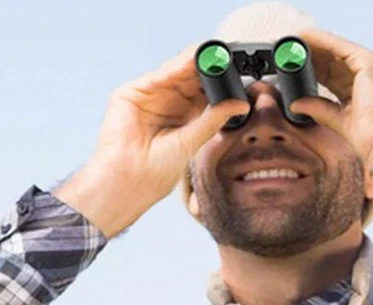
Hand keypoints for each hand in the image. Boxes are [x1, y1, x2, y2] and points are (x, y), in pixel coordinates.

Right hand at [55, 46, 248, 236]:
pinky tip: (187, 62)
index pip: (202, 91)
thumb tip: (242, 105)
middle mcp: (167, 105)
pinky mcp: (132, 94)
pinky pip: (156, 76)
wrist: (130, 179)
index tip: (233, 70)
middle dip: (205, 67)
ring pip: (173, 72)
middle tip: (222, 58)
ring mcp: (149, 98)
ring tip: (209, 56)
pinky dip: (172, 68)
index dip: (216, 80)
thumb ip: (215, 118)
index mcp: (184, 118)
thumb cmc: (157, 171)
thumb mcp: (193, 140)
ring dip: (191, 62)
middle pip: (189, 77)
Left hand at [289, 29, 372, 178]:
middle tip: (290, 49)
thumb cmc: (366, 138)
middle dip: (313, 52)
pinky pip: (340, 47)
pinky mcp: (369, 63)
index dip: (315, 65)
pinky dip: (322, 41)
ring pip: (336, 49)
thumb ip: (317, 108)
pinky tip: (306, 37)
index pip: (335, 71)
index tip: (295, 62)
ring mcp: (371, 65)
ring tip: (294, 39)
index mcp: (363, 86)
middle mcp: (369, 72)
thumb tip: (295, 105)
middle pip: (335, 58)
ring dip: (315, 42)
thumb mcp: (335, 119)